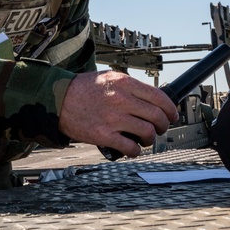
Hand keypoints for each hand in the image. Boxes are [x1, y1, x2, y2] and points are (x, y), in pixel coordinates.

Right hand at [59, 71, 179, 157]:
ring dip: (150, 139)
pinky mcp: (103, 135)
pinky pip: (130, 147)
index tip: (172, 115)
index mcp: (124, 83)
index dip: (171, 109)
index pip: (159, 97)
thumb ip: (130, 87)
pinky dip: (135, 151)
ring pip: (147, 132)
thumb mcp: (109, 78)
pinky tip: (133, 149)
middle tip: (161, 129)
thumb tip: (151, 99)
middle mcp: (121, 99)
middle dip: (164, 126)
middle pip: (157, 116)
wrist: (57, 99)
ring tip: (145, 139)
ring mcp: (113, 118)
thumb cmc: (82, 89)